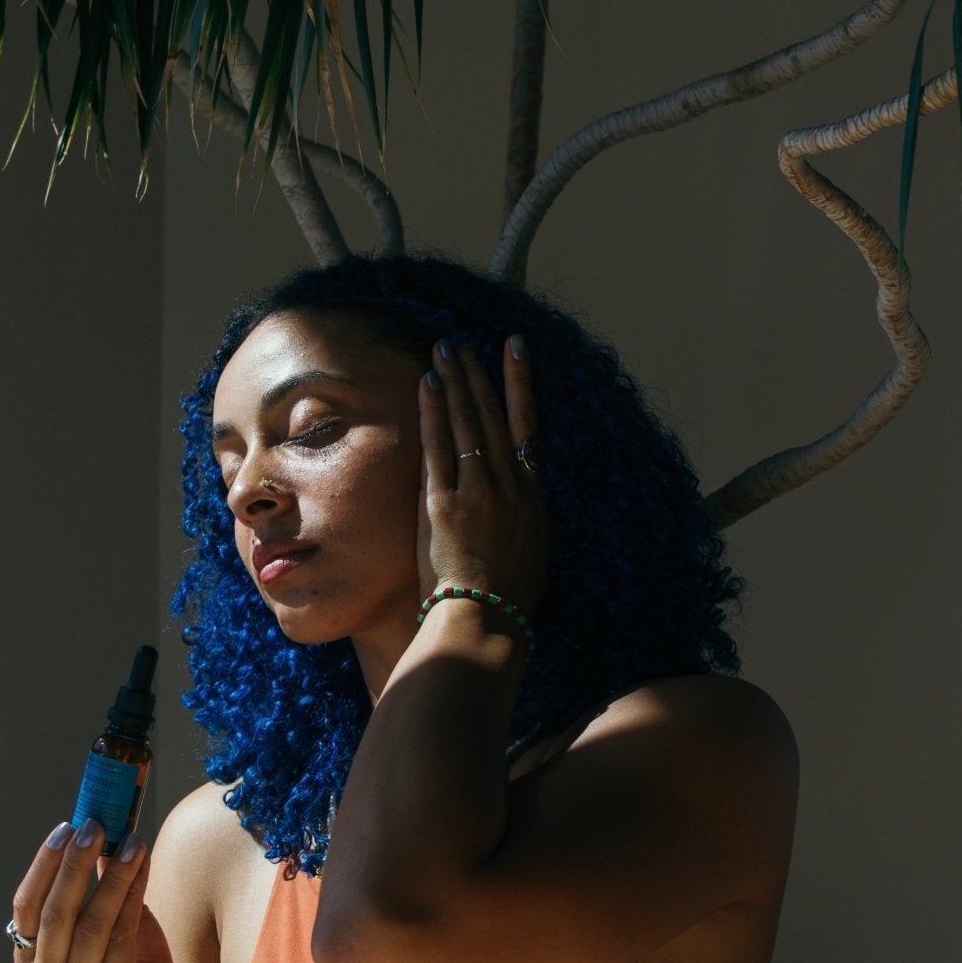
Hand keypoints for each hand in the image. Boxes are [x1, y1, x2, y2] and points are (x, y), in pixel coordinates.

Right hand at [8, 821, 201, 962]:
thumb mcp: (107, 922)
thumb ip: (97, 886)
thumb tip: (99, 831)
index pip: (26, 908)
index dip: (44, 865)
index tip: (66, 827)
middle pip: (55, 914)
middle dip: (75, 864)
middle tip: (96, 825)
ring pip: (91, 924)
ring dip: (113, 876)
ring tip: (132, 841)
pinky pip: (121, 938)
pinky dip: (133, 894)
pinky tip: (143, 866)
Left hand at [416, 335, 547, 619]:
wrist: (487, 619)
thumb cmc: (509, 598)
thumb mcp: (533, 552)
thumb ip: (527, 519)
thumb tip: (524, 504)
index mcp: (533, 496)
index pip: (528, 427)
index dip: (521, 386)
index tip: (516, 351)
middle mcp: (510, 485)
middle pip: (494, 416)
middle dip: (480, 375)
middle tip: (466, 342)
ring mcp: (478, 490)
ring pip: (469, 423)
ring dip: (458, 382)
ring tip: (446, 349)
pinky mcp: (445, 501)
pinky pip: (440, 445)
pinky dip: (436, 412)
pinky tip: (429, 384)